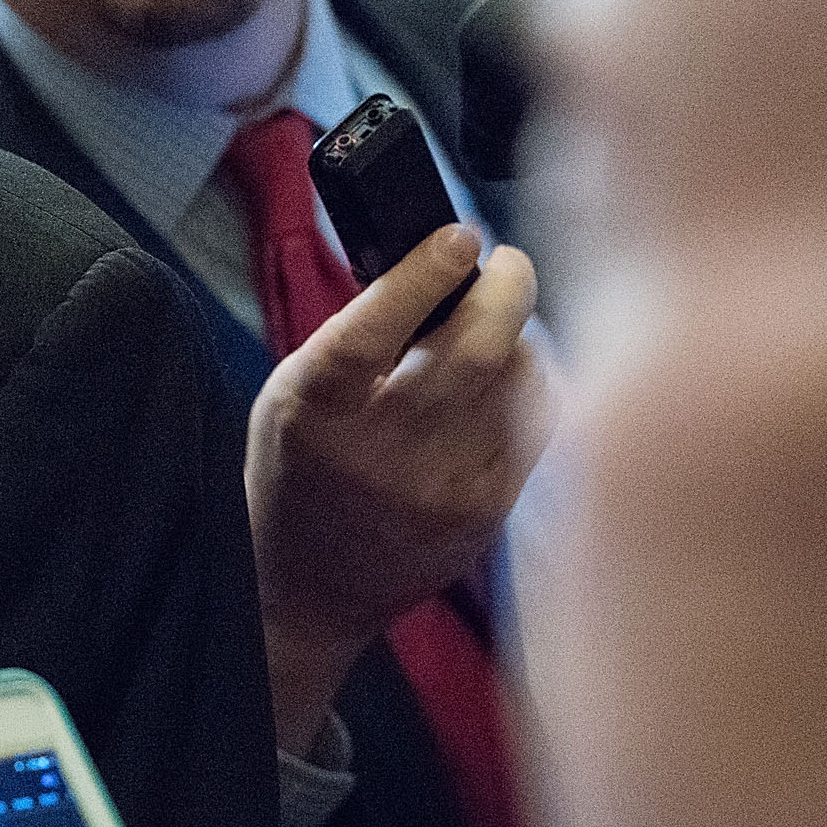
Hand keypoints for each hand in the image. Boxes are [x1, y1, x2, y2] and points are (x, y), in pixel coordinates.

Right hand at [245, 225, 551, 744]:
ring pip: (518, 381)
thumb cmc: (302, 472)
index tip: (458, 238)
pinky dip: (529, 384)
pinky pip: (535, 424)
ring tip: (495, 327)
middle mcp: (382, 452)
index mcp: (316, 411)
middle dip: (505, 289)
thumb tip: (439, 267)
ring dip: (517, 336)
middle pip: (473, 351)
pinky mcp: (487, 512)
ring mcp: (442, 488)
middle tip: (506, 264)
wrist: (312, 588)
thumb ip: (354, 336)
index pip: (376, 330)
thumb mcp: (291, 395)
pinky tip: (508, 377)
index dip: (423, 276)